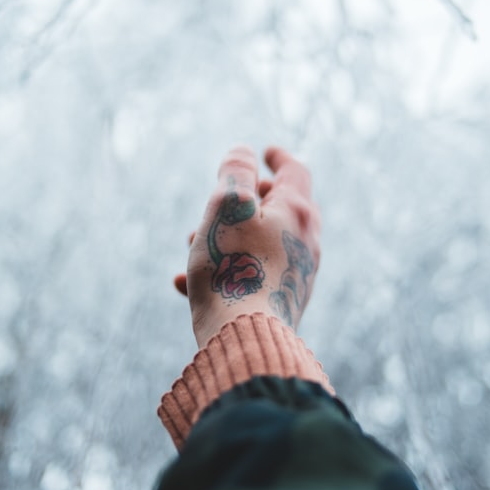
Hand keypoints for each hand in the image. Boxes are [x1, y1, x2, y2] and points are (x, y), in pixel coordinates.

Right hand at [174, 146, 320, 347]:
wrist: (244, 338)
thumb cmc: (232, 269)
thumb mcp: (227, 208)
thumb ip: (235, 173)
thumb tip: (244, 151)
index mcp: (297, 212)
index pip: (295, 171)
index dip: (279, 157)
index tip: (266, 152)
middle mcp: (305, 242)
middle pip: (284, 207)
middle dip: (250, 199)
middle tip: (227, 197)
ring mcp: (296, 274)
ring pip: (263, 242)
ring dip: (229, 234)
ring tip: (191, 240)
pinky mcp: (281, 302)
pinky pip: (251, 276)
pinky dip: (222, 269)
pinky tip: (184, 283)